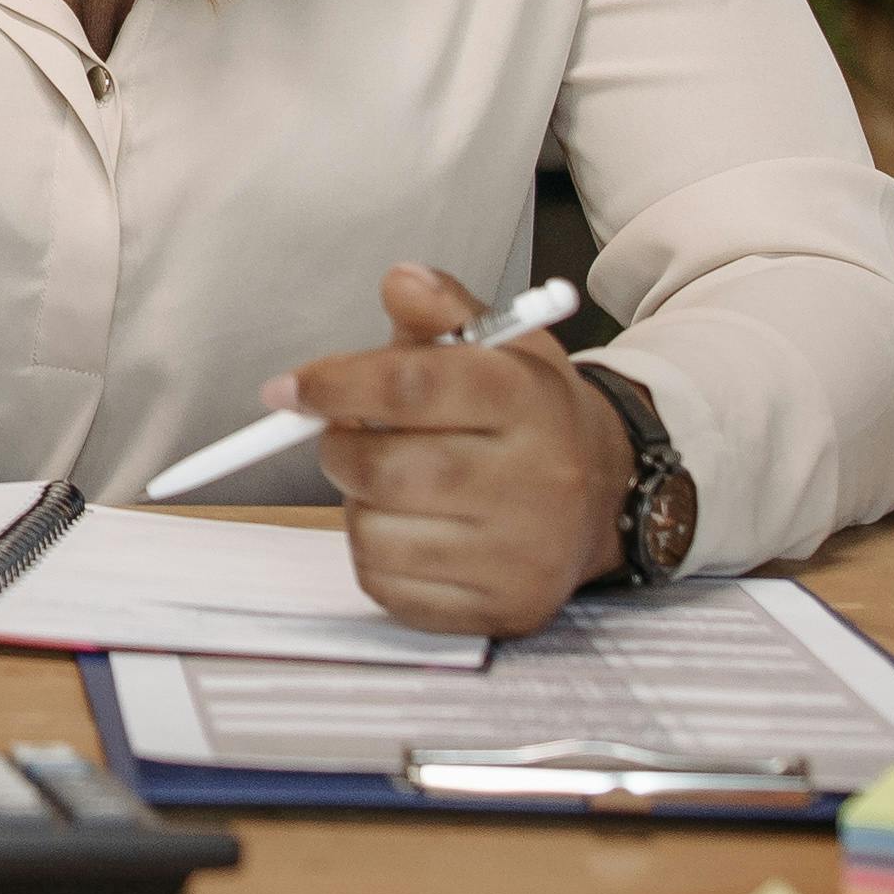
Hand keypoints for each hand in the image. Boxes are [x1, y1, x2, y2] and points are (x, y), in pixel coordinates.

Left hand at [280, 261, 634, 637]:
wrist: (605, 496)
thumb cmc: (531, 415)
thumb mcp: (503, 343)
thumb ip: (444, 308)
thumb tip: (399, 282)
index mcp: (530, 401)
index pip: (414, 387)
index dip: (336, 385)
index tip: (288, 390)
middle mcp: (536, 482)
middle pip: (390, 470)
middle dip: (340, 449)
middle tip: (340, 436)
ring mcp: (522, 556)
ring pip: (379, 536)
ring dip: (357, 506)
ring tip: (389, 483)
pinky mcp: (503, 611)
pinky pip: (390, 589)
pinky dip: (375, 557)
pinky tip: (408, 530)